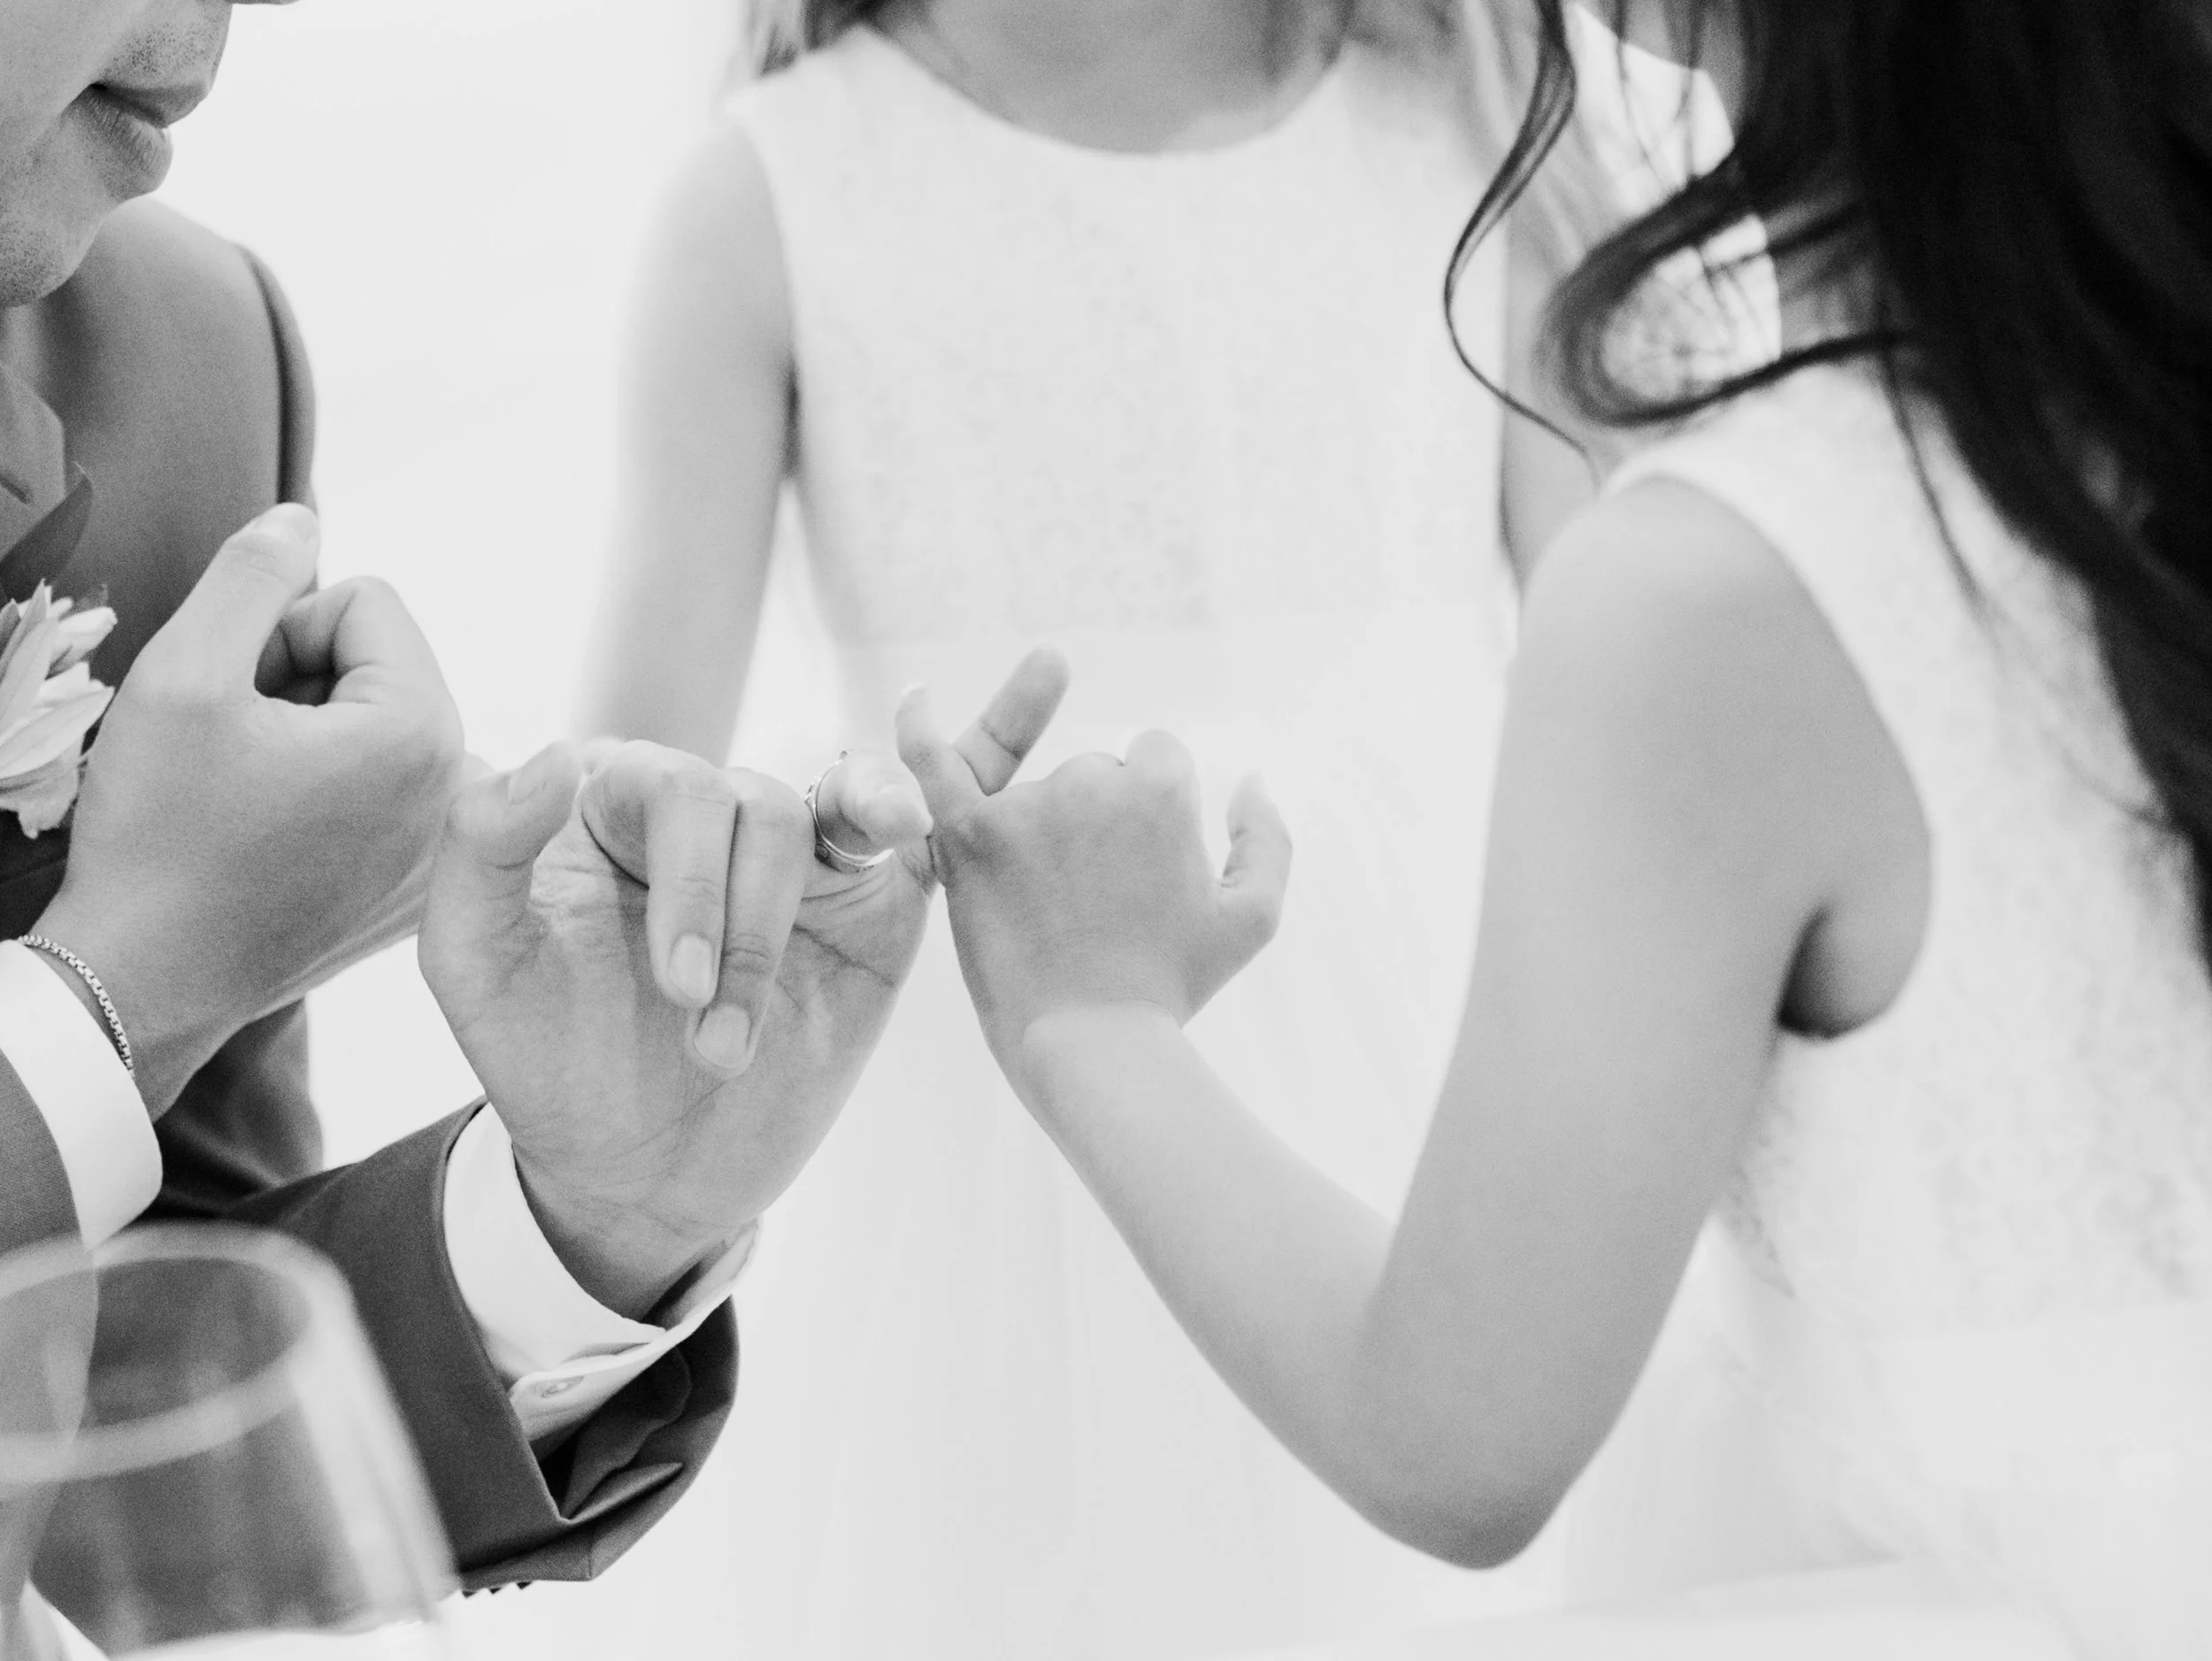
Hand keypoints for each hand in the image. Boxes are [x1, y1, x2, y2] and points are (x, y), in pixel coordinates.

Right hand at [34, 506, 463, 1113]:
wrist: (145, 981)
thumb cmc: (159, 836)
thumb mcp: (184, 674)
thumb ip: (251, 575)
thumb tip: (302, 518)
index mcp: (423, 730)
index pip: (367, 601)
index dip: (280, 628)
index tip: (236, 698)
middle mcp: (459, 787)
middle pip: (379, 659)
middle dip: (299, 679)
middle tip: (233, 748)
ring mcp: (444, 843)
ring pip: (372, 720)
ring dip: (306, 732)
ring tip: (247, 793)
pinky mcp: (417, 882)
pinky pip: (378, 785)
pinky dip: (323, 787)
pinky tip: (271, 833)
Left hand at [415, 650, 1069, 1319]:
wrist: (637, 1172)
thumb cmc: (550, 1061)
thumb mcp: (475, 966)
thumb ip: (479, 848)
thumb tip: (556, 753)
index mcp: (612, 800)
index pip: (674, 785)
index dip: (690, 884)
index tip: (677, 989)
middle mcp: (705, 810)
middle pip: (755, 804)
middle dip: (739, 928)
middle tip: (707, 1035)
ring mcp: (791, 852)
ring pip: (820, 823)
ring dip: (780, 944)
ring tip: (730, 1048)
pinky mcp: (866, 897)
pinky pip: (901, 824)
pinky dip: (907, 802)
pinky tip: (912, 819)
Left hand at [898, 713, 1292, 1072]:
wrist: (1095, 1047)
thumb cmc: (1174, 986)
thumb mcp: (1254, 917)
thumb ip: (1267, 836)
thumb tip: (1252, 779)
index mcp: (1161, 787)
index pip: (1154, 764)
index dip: (1152, 821)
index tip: (1143, 877)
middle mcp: (1092, 780)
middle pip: (1095, 775)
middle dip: (1099, 827)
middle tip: (1101, 909)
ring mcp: (1027, 808)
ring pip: (1038, 794)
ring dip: (1044, 837)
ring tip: (1056, 919)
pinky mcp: (970, 841)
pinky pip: (933, 767)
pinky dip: (918, 727)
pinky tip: (915, 694)